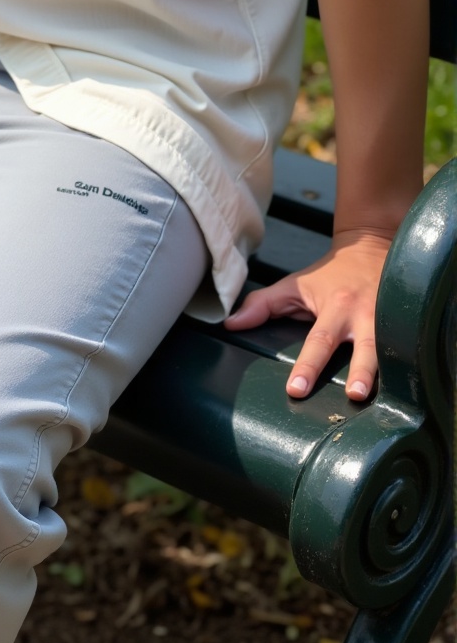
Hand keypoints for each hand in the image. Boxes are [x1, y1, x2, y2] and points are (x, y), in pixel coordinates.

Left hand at [224, 229, 394, 401]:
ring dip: (389, 372)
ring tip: (382, 397)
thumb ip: (263, 305)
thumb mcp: (294, 285)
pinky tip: (412, 390)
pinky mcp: (409, 324)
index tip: (296, 389)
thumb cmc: (330, 274)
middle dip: (360, 370)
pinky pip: (411, 348)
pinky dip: (410, 367)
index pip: (318, 341)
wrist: (372, 245)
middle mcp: (364, 315)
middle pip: (364, 345)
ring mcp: (391, 320)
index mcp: (336, 306)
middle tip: (354, 395)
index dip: (307, 366)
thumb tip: (230, 324)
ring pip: (393, 348)